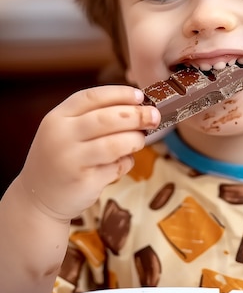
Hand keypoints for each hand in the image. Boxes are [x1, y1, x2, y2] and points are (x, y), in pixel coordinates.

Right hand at [18, 85, 160, 220]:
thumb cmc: (60, 157)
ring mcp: (71, 160)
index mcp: (57, 117)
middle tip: (154, 116)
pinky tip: (123, 162)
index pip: (92, 97)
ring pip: (114, 144)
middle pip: (107, 119)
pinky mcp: (83, 182)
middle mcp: (61, 136)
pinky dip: (126, 163)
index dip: (120, 94)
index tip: (140, 95)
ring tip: (140, 140)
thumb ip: (93, 117)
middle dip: (136, 115)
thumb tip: (137, 106)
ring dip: (135, 140)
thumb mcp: (65, 130)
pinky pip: (115, 168)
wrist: (38, 198)